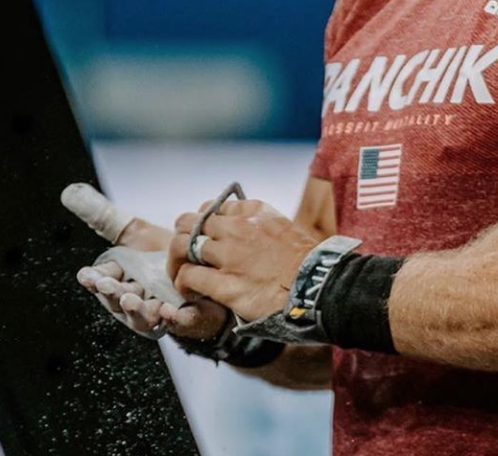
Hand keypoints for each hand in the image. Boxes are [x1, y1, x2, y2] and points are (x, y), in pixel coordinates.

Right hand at [63, 182, 226, 340]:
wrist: (205, 269)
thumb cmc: (163, 256)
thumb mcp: (135, 233)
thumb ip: (104, 217)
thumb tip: (69, 192)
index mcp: (121, 279)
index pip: (101, 278)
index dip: (92, 278)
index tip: (86, 274)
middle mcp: (136, 299)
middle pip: (118, 299)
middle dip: (111, 294)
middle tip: (106, 285)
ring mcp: (160, 311)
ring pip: (143, 316)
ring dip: (135, 310)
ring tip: (130, 300)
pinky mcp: (187, 317)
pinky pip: (179, 322)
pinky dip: (173, 319)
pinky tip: (169, 311)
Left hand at [169, 199, 316, 321]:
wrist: (319, 286)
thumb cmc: (308, 262)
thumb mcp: (286, 229)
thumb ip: (263, 226)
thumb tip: (252, 232)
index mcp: (254, 211)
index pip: (213, 207)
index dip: (205, 223)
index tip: (208, 236)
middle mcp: (237, 228)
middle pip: (190, 221)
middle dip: (185, 236)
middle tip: (188, 253)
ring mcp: (228, 255)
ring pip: (182, 245)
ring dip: (179, 259)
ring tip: (183, 271)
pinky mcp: (224, 283)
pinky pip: (188, 275)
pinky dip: (183, 282)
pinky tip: (190, 289)